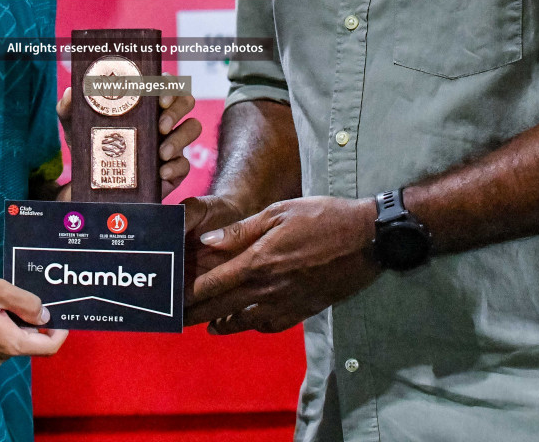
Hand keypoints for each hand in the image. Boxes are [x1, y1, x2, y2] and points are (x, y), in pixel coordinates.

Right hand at [0, 274, 67, 368]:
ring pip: (6, 340)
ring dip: (9, 322)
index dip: (59, 332)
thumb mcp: (0, 290)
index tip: (62, 316)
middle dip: (29, 321)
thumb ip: (28, 305)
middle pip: (26, 342)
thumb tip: (44, 317)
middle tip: (21, 295)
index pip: (47, 347)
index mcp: (9, 345)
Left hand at [54, 88, 202, 197]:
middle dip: (176, 110)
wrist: (93, 184)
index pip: (165, 83)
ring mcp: (172, 142)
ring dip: (180, 138)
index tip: (158, 96)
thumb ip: (69, 107)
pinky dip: (176, 167)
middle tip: (160, 126)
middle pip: (185, 100)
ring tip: (161, 152)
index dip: (168, 85)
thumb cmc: (90, 145)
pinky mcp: (174, 168)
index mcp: (144, 101)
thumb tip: (72, 92)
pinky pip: (185, 164)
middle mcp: (162, 117)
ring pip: (193, 128)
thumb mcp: (76, 126)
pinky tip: (161, 172)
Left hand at [185, 196, 380, 333]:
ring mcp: (286, 303)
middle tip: (177, 319)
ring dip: (221, 324)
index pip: (213, 284)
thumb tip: (207, 243)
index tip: (172, 297)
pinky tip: (245, 321)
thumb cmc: (322, 217)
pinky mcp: (303, 310)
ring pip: (243, 322)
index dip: (189, 292)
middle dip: (195, 314)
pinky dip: (252, 326)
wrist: (366, 238)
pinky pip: (269, 326)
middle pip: (221, 308)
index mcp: (258, 262)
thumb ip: (240, 231)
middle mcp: (268, 288)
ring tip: (206, 325)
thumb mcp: (278, 213)